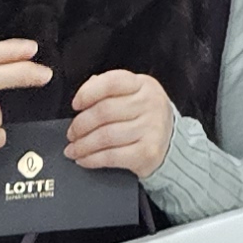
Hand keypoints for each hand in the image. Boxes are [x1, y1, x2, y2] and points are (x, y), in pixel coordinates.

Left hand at [63, 67, 178, 174]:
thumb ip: (110, 89)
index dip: (88, 93)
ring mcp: (151, 129)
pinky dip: (92, 159)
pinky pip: (111, 156)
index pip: (112, 82)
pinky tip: (84, 159)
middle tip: (71, 133)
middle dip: (80, 124)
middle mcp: (150, 104)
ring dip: (82, 145)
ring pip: (105, 136)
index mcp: (144, 85)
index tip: (75, 104)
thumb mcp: (134, 95)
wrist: (171, 145)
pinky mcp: (147, 152)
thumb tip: (86, 91)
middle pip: (104, 112)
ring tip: (73, 149)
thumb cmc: (145, 118)